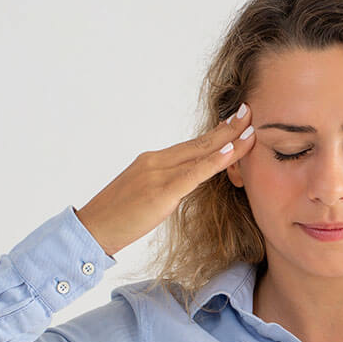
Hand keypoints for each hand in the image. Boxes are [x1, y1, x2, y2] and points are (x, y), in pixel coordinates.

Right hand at [76, 103, 257, 256]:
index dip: (216, 133)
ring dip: (229, 141)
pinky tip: (231, 151)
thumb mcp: (146, 196)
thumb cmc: (117, 218)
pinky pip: (193, 174)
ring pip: (201, 154)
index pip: (192, 145)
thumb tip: (185, 186)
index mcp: (153, 161)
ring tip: (251, 128)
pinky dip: (214, 161)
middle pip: (200, 143)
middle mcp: (156, 161)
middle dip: (228, 128)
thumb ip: (167, 186)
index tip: (235, 122)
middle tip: (250, 112)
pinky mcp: (160, 192)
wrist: (92, 229)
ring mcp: (158, 174)